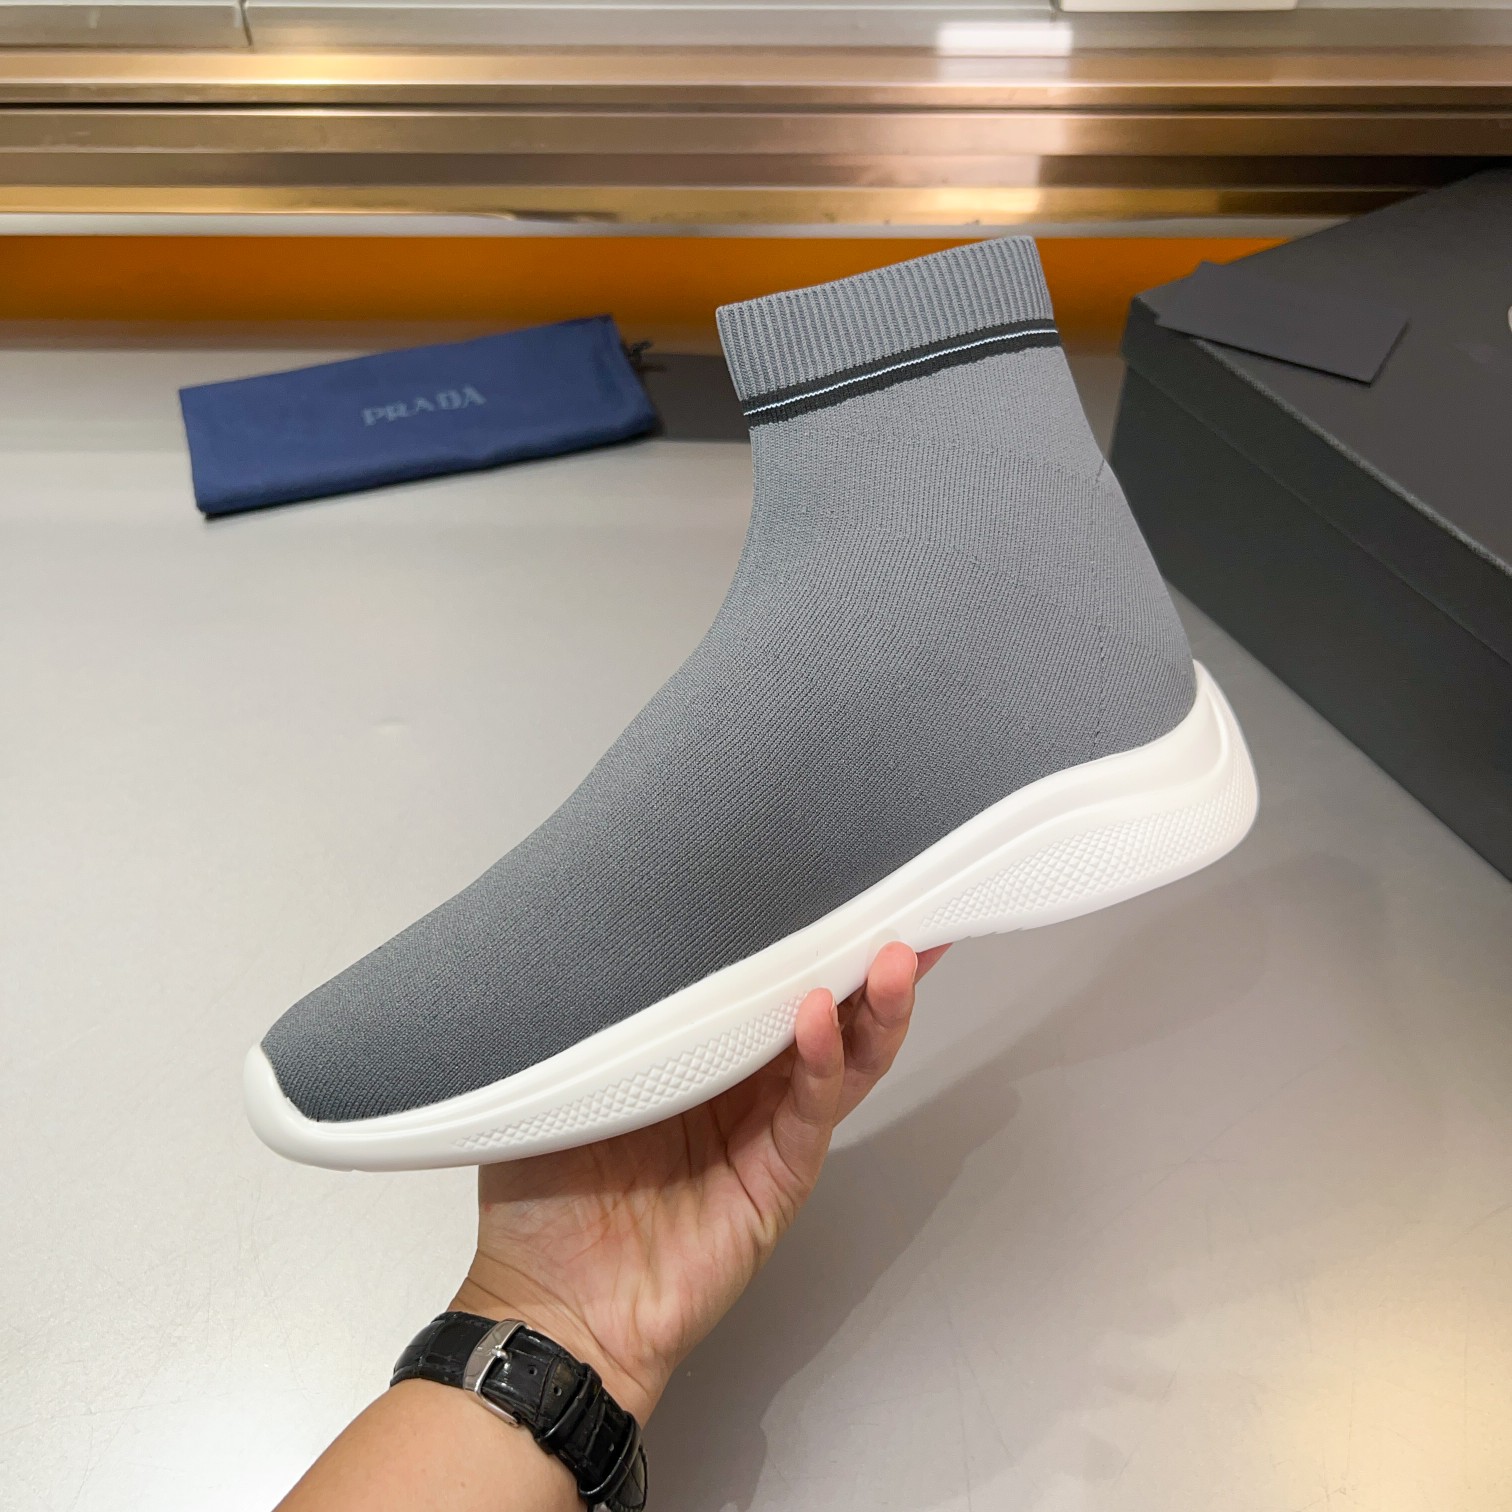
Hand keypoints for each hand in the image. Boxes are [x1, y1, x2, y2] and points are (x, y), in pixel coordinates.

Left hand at [452, 941, 947, 1422]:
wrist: (552, 1310)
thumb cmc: (540, 1202)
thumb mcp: (557, 1083)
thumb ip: (594, 1016)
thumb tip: (607, 927)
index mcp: (688, 1054)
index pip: (757, 984)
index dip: (795, 938)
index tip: (826, 885)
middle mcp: (736, 1086)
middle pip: (818, 1010)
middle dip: (861, 959)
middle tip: (900, 903)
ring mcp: (764, 1133)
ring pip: (837, 1057)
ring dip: (869, 1007)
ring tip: (890, 954)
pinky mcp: (777, 1179)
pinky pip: (808, 1112)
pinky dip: (821, 1064)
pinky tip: (821, 1019)